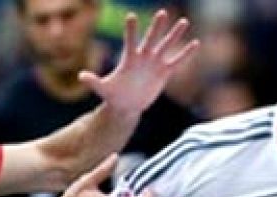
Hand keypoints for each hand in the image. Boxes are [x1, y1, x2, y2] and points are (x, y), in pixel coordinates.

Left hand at [81, 10, 198, 117]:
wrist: (126, 105)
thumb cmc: (113, 95)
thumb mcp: (103, 89)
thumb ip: (93, 81)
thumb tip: (81, 75)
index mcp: (130, 58)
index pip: (130, 40)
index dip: (131, 30)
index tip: (131, 16)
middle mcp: (143, 57)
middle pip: (151, 39)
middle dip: (156, 26)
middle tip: (161, 12)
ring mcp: (155, 63)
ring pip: (166, 46)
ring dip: (175, 34)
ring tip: (183, 21)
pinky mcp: (164, 72)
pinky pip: (177, 61)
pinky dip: (186, 54)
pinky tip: (195, 43)